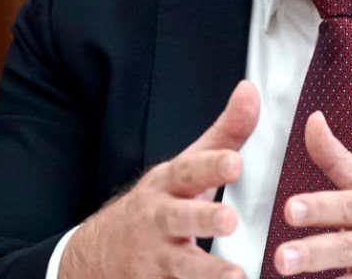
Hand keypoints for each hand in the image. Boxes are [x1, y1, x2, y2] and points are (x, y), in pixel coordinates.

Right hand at [62, 80, 259, 278]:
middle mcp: (159, 219)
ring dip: (207, 272)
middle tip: (230, 220)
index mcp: (169, 184)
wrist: (100, 252)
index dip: (212, 166)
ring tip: (237, 275)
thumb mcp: (186, 166)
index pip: (189, 171)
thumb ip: (225, 134)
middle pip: (179, 217)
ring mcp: (156, 257)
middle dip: (203, 219)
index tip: (235, 162)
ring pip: (181, 265)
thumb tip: (250, 91)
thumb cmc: (159, 202)